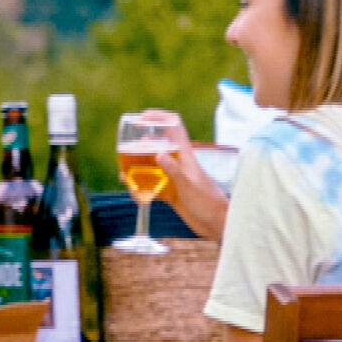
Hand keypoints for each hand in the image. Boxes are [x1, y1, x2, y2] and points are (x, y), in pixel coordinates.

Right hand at [139, 109, 230, 242]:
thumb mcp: (189, 185)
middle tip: (126, 150)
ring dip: (138, 167)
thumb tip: (157, 153)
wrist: (217, 224)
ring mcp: (174, 177)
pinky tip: (133, 191)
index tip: (141, 118)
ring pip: (152, 165)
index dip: (159, 117)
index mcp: (186, 154)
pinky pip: (152, 185)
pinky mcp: (171, 192)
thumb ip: (174, 170)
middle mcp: (178, 162)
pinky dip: (141, 187)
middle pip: (158, 144)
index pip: (174, 126)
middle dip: (141, 144)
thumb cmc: (208, 203)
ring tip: (125, 174)